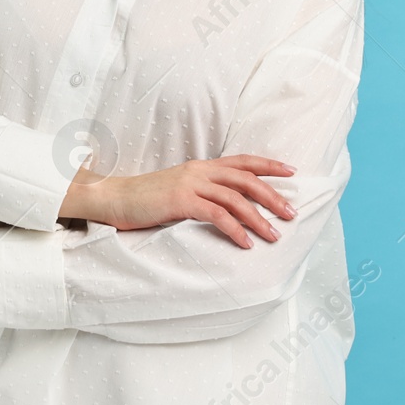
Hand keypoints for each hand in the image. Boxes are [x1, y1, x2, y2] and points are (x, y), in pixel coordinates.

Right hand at [62, 155, 297, 248]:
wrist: (113, 198)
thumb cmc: (144, 199)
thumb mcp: (177, 190)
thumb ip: (201, 192)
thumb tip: (226, 206)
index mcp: (199, 166)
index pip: (241, 161)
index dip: (268, 165)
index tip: (291, 171)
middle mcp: (198, 171)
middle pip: (245, 179)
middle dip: (272, 196)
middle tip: (291, 213)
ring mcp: (189, 184)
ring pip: (235, 198)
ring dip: (258, 218)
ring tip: (274, 235)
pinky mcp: (180, 200)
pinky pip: (216, 215)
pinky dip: (235, 229)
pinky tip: (245, 243)